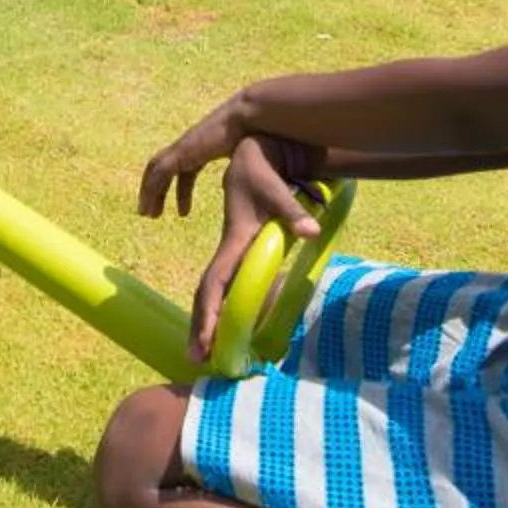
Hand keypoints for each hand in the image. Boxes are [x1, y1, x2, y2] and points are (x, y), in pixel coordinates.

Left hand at [139, 94, 254, 219]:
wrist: (251, 119)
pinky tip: (151, 205)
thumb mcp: (246, 160)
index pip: (184, 171)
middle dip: (156, 190)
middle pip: (163, 168)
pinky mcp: (182, 150)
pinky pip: (161, 172)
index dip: (180, 191)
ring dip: (149, 192)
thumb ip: (244, 173)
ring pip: (156, 170)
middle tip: (152, 213)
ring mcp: (184, 146)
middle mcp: (189, 146)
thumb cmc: (257, 136)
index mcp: (203, 148)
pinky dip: (152, 189)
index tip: (182, 211)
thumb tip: (256, 191)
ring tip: (147, 214)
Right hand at [186, 137, 323, 365]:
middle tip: (196, 359)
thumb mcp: (276, 187)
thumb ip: (292, 211)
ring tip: (207, 347)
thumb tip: (310, 232)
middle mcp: (231, 247)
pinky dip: (225, 301)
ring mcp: (237, 248)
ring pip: (215, 287)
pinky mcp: (245, 245)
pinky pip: (229, 280)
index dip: (208, 314)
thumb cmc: (264, 167)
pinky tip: (231, 317)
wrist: (253, 147)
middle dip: (201, 326)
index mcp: (235, 239)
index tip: (204, 344)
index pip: (214, 282)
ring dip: (209, 316)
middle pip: (207, 292)